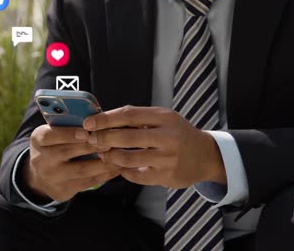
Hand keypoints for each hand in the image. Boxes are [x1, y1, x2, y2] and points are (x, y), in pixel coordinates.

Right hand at [24, 125, 120, 201]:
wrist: (40, 175)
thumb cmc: (55, 145)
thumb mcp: (54, 133)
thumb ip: (70, 126)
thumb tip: (97, 119)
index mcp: (38, 139)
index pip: (51, 135)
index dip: (69, 133)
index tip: (87, 132)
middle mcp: (41, 159)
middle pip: (67, 151)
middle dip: (91, 146)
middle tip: (110, 141)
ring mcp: (52, 177)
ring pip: (81, 169)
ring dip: (103, 162)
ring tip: (119, 155)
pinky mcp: (63, 190)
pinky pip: (87, 182)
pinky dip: (104, 175)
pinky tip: (117, 168)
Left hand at [82, 106, 225, 188]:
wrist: (205, 156)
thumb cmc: (176, 134)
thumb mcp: (163, 119)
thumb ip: (137, 119)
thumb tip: (102, 120)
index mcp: (164, 118)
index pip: (129, 115)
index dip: (105, 119)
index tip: (88, 123)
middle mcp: (168, 137)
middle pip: (126, 137)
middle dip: (103, 139)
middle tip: (90, 139)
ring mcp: (168, 159)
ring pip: (128, 158)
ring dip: (110, 156)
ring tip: (103, 153)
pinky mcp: (166, 176)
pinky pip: (135, 175)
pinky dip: (123, 170)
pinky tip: (119, 166)